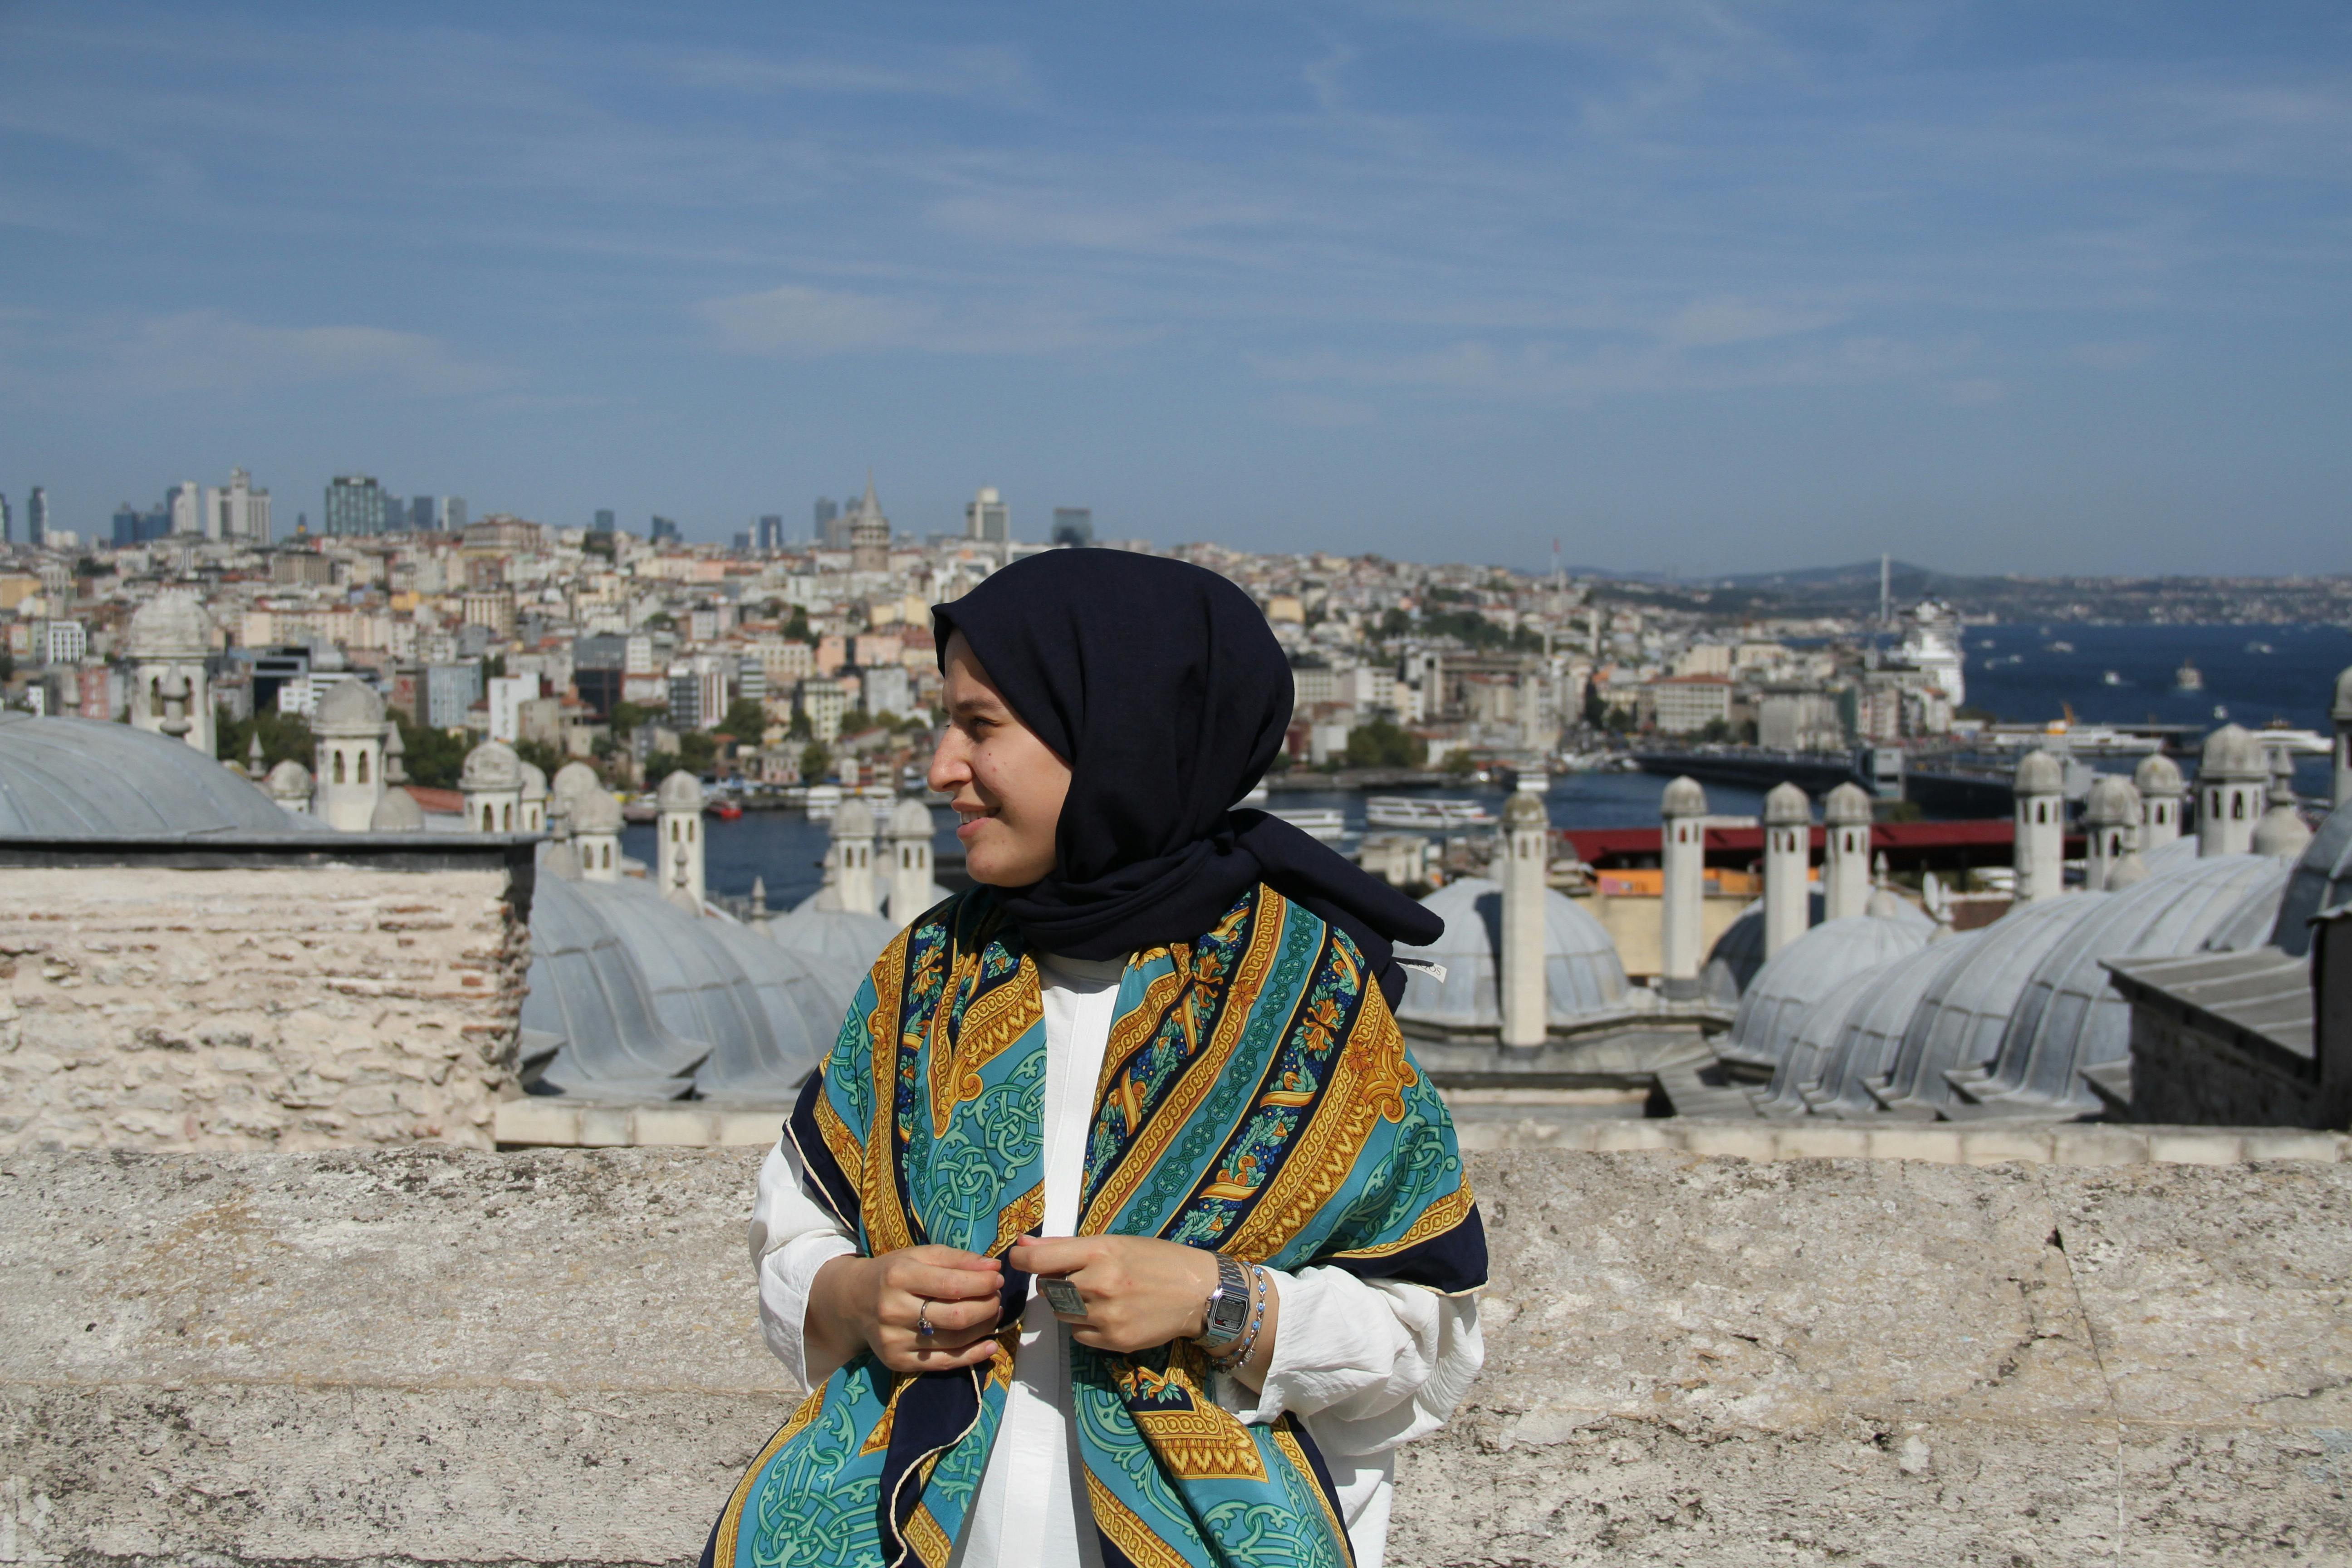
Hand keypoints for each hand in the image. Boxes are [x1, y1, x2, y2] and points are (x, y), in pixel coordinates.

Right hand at [806, 1245, 1003, 1376]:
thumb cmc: (894, 1273)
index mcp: (898, 1276)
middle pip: (956, 1316)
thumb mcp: (920, 1256)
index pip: (952, 1285)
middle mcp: (893, 1310)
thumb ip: (957, 1259)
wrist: (853, 1301)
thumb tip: (994, 1267)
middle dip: (987, 1307)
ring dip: (983, 1328)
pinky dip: (972, 1356)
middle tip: (997, 1298)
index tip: (997, 1277)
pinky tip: (989, 1345)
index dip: (982, 1283)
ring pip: (953, 1340)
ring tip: (993, 1315)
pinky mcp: (897, 1362)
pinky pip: (942, 1364)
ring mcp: (894, 1340)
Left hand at [1008, 1235, 1219, 1355]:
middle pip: (1048, 1289)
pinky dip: (1085, 1324)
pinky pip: (1078, 1334)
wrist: (1198, 1293)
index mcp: (1100, 1252)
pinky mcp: (1114, 1341)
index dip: (1020, 1260)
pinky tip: (1109, 1313)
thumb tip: (1021, 1243)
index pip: (1039, 1261)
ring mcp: (1106, 1315)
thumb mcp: (1114, 1242)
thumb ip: (1064, 1246)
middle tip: (1078, 1276)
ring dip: (1069, 1304)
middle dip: (1054, 1282)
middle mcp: (1100, 1284)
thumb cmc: (1156, 1260)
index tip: (1017, 1258)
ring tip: (1097, 1294)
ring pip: (1061, 1314)